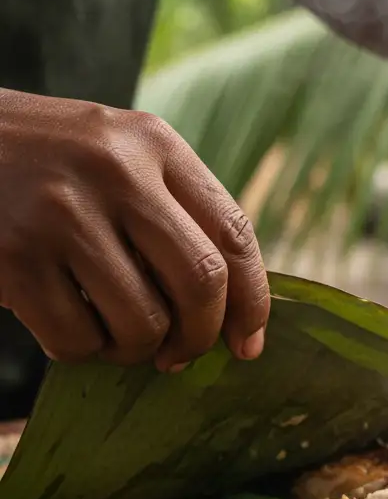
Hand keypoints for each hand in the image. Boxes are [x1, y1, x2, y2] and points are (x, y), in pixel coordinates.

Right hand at [0, 89, 269, 370]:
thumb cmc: (40, 166)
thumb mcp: (113, 158)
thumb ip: (173, 214)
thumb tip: (234, 316)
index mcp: (152, 143)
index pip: (234, 234)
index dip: (252, 302)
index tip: (248, 344)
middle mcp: (113, 169)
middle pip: (202, 283)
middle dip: (201, 337)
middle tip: (181, 355)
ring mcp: (60, 212)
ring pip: (143, 324)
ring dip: (136, 351)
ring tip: (113, 334)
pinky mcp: (12, 256)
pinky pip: (78, 340)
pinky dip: (81, 350)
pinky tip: (65, 324)